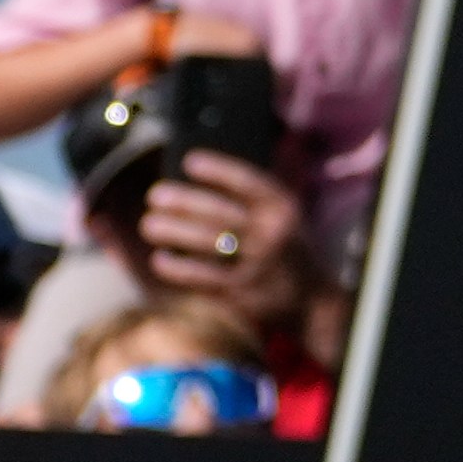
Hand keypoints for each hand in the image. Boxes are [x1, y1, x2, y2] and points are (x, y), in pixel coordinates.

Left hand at [140, 146, 319, 360]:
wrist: (311, 299)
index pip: (249, 183)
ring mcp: (260, 266)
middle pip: (221, 213)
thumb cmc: (282, 249)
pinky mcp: (245, 294)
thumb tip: (188, 186)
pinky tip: (160, 260)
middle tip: (155, 196)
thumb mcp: (280, 218)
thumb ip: (249, 202)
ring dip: (173, 232)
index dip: (218, 170)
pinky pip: (203, 277)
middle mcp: (274, 235)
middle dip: (184, 201)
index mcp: (283, 210)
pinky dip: (177, 268)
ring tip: (150, 225)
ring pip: (209, 243)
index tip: (189, 162)